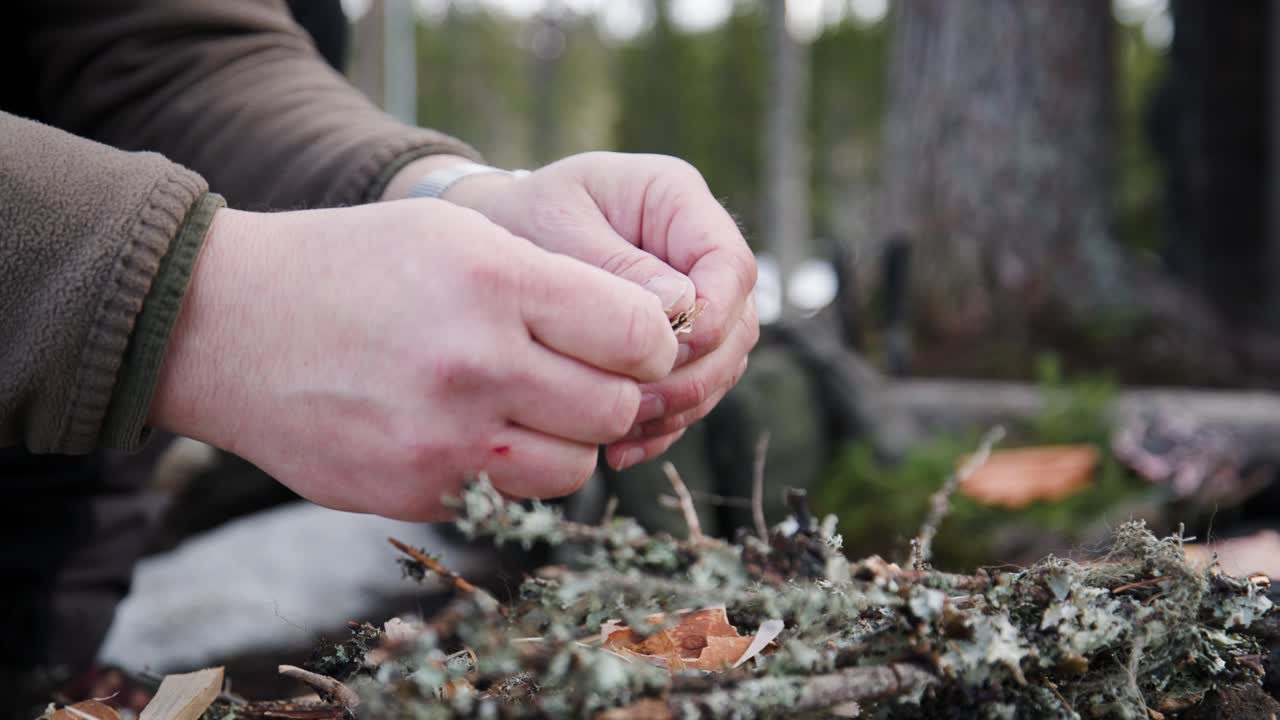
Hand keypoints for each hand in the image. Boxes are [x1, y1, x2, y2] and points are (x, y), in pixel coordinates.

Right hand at [149, 200, 677, 519]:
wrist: (227, 324)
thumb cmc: (353, 266)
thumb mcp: (457, 237)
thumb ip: (557, 284)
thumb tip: (651, 339)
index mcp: (495, 284)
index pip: (640, 335)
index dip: (651, 340)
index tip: (631, 337)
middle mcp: (475, 366)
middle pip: (617, 409)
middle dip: (617, 393)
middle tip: (585, 373)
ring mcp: (443, 440)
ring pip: (575, 467)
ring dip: (569, 440)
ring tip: (530, 404)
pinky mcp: (415, 492)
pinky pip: (511, 496)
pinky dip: (513, 469)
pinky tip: (477, 430)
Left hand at [402, 152, 759, 470]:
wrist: (493, 238)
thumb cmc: (519, 220)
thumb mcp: (553, 227)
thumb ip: (612, 267)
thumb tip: (678, 307)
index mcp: (676, 200)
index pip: (730, 263)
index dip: (715, 312)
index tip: (669, 347)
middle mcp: (696, 250)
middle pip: (736, 325)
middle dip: (694, 374)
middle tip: (633, 402)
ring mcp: (695, 302)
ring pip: (720, 368)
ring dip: (678, 407)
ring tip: (617, 430)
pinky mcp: (677, 346)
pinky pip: (690, 395)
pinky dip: (660, 427)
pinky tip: (617, 449)